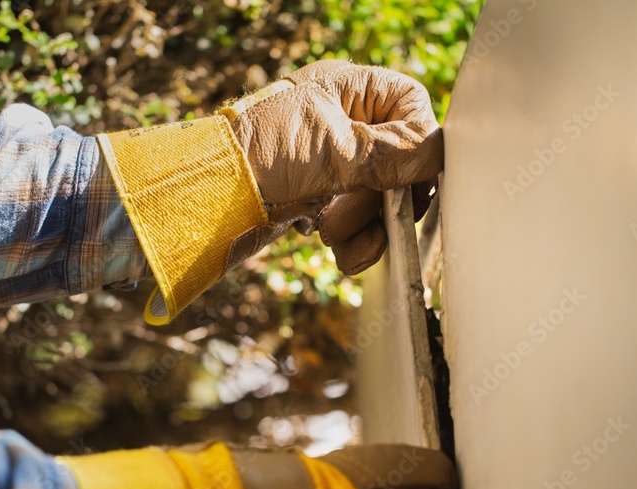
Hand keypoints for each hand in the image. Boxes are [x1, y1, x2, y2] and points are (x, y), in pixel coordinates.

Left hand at [224, 60, 441, 274]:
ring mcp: (337, 162)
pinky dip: (357, 241)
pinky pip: (362, 222)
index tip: (409, 182)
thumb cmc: (256, 157)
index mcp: (351, 90)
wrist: (199, 199)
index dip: (418, 148)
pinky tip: (339, 252)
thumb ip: (391, 153)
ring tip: (334, 235)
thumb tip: (437, 155)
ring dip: (369, 226)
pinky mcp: (325, 198)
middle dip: (384, 199)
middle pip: (403, 163)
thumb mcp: (332, 151)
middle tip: (352, 215)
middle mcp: (348, 122)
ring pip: (385, 199)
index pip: (413, 109)